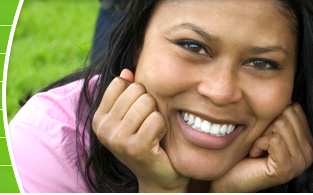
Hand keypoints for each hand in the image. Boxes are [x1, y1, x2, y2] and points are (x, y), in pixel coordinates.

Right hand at [92, 69, 188, 191]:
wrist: (158, 176)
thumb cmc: (148, 142)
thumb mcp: (134, 116)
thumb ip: (128, 93)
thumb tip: (127, 71)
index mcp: (99, 118)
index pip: (120, 83)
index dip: (138, 93)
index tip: (139, 114)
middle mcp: (103, 128)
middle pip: (137, 90)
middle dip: (150, 105)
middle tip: (148, 125)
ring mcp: (117, 139)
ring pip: (148, 103)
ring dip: (157, 117)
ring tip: (153, 132)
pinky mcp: (135, 146)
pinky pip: (157, 119)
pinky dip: (163, 127)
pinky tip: (158, 140)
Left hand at [210, 103, 312, 191]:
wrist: (231, 179)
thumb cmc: (246, 153)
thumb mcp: (267, 129)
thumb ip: (281, 115)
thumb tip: (286, 95)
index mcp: (307, 142)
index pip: (296, 108)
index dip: (274, 115)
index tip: (266, 133)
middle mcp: (309, 153)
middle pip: (289, 114)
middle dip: (268, 124)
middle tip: (260, 141)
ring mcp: (300, 162)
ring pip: (281, 124)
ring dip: (262, 134)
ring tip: (257, 148)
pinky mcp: (287, 168)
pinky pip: (273, 139)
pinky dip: (258, 144)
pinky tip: (254, 155)